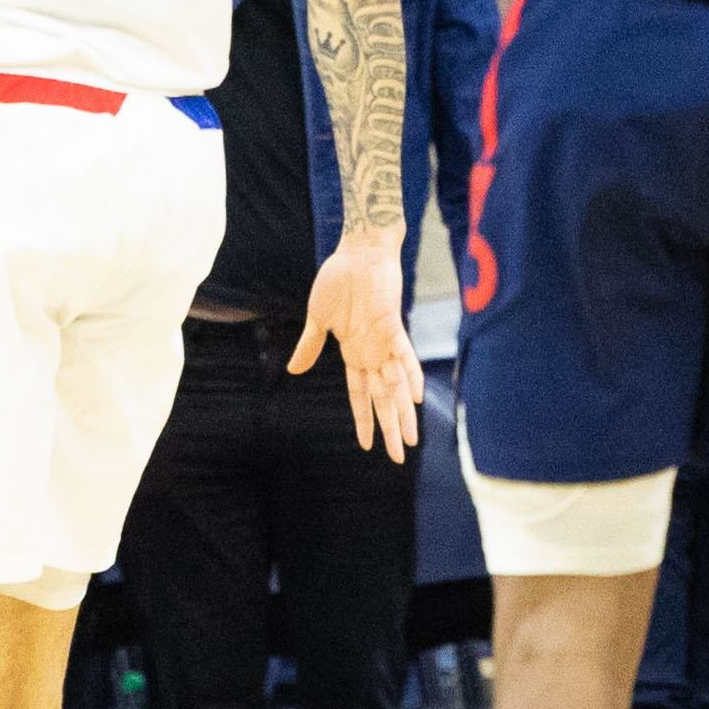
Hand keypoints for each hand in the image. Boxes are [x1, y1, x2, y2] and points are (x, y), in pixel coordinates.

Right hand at [290, 237, 423, 459]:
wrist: (356, 252)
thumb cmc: (337, 281)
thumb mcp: (318, 318)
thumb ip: (310, 346)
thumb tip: (292, 370)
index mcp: (354, 353)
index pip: (359, 395)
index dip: (363, 419)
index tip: (367, 445)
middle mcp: (372, 353)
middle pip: (382, 398)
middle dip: (389, 427)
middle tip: (399, 456)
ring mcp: (384, 341)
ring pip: (396, 385)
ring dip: (403, 411)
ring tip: (409, 439)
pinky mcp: (393, 325)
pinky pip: (404, 353)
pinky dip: (410, 373)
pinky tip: (416, 395)